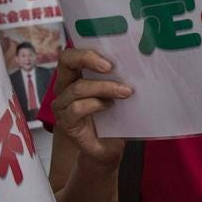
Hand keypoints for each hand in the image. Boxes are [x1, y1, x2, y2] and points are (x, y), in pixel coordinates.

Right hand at [51, 47, 130, 169]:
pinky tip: (108, 106)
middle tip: (110, 67)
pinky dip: (95, 105)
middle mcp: (64, 89)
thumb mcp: (118, 94)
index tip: (109, 57)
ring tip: (125, 92)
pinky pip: (77, 109)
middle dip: (87, 59)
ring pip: (78, 88)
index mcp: (75, 77)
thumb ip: (120, 78)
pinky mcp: (66, 124)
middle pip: (65, 62)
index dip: (86, 51)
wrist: (109, 150)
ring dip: (104, 88)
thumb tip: (139, 62)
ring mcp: (62, 107)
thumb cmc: (114, 119)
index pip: (71, 55)